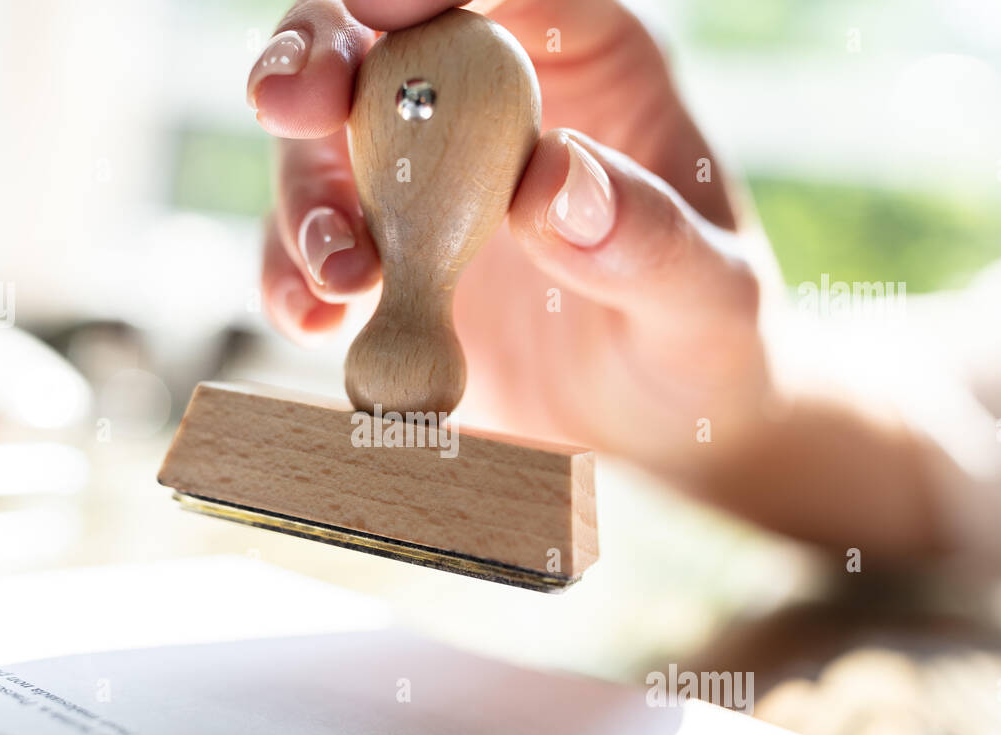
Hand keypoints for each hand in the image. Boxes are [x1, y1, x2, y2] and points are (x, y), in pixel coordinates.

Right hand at [249, 0, 775, 474]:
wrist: (654, 428)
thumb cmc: (706, 344)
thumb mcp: (710, 300)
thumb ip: (650, 240)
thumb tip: (555, 180)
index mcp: (588, 61)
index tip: (381, 9)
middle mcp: (493, 103)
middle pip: (380, 41)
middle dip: (319, 55)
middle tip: (290, 105)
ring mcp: (427, 180)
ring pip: (322, 143)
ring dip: (306, 197)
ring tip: (344, 276)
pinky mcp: (385, 256)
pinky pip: (310, 247)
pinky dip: (292, 278)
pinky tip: (316, 322)